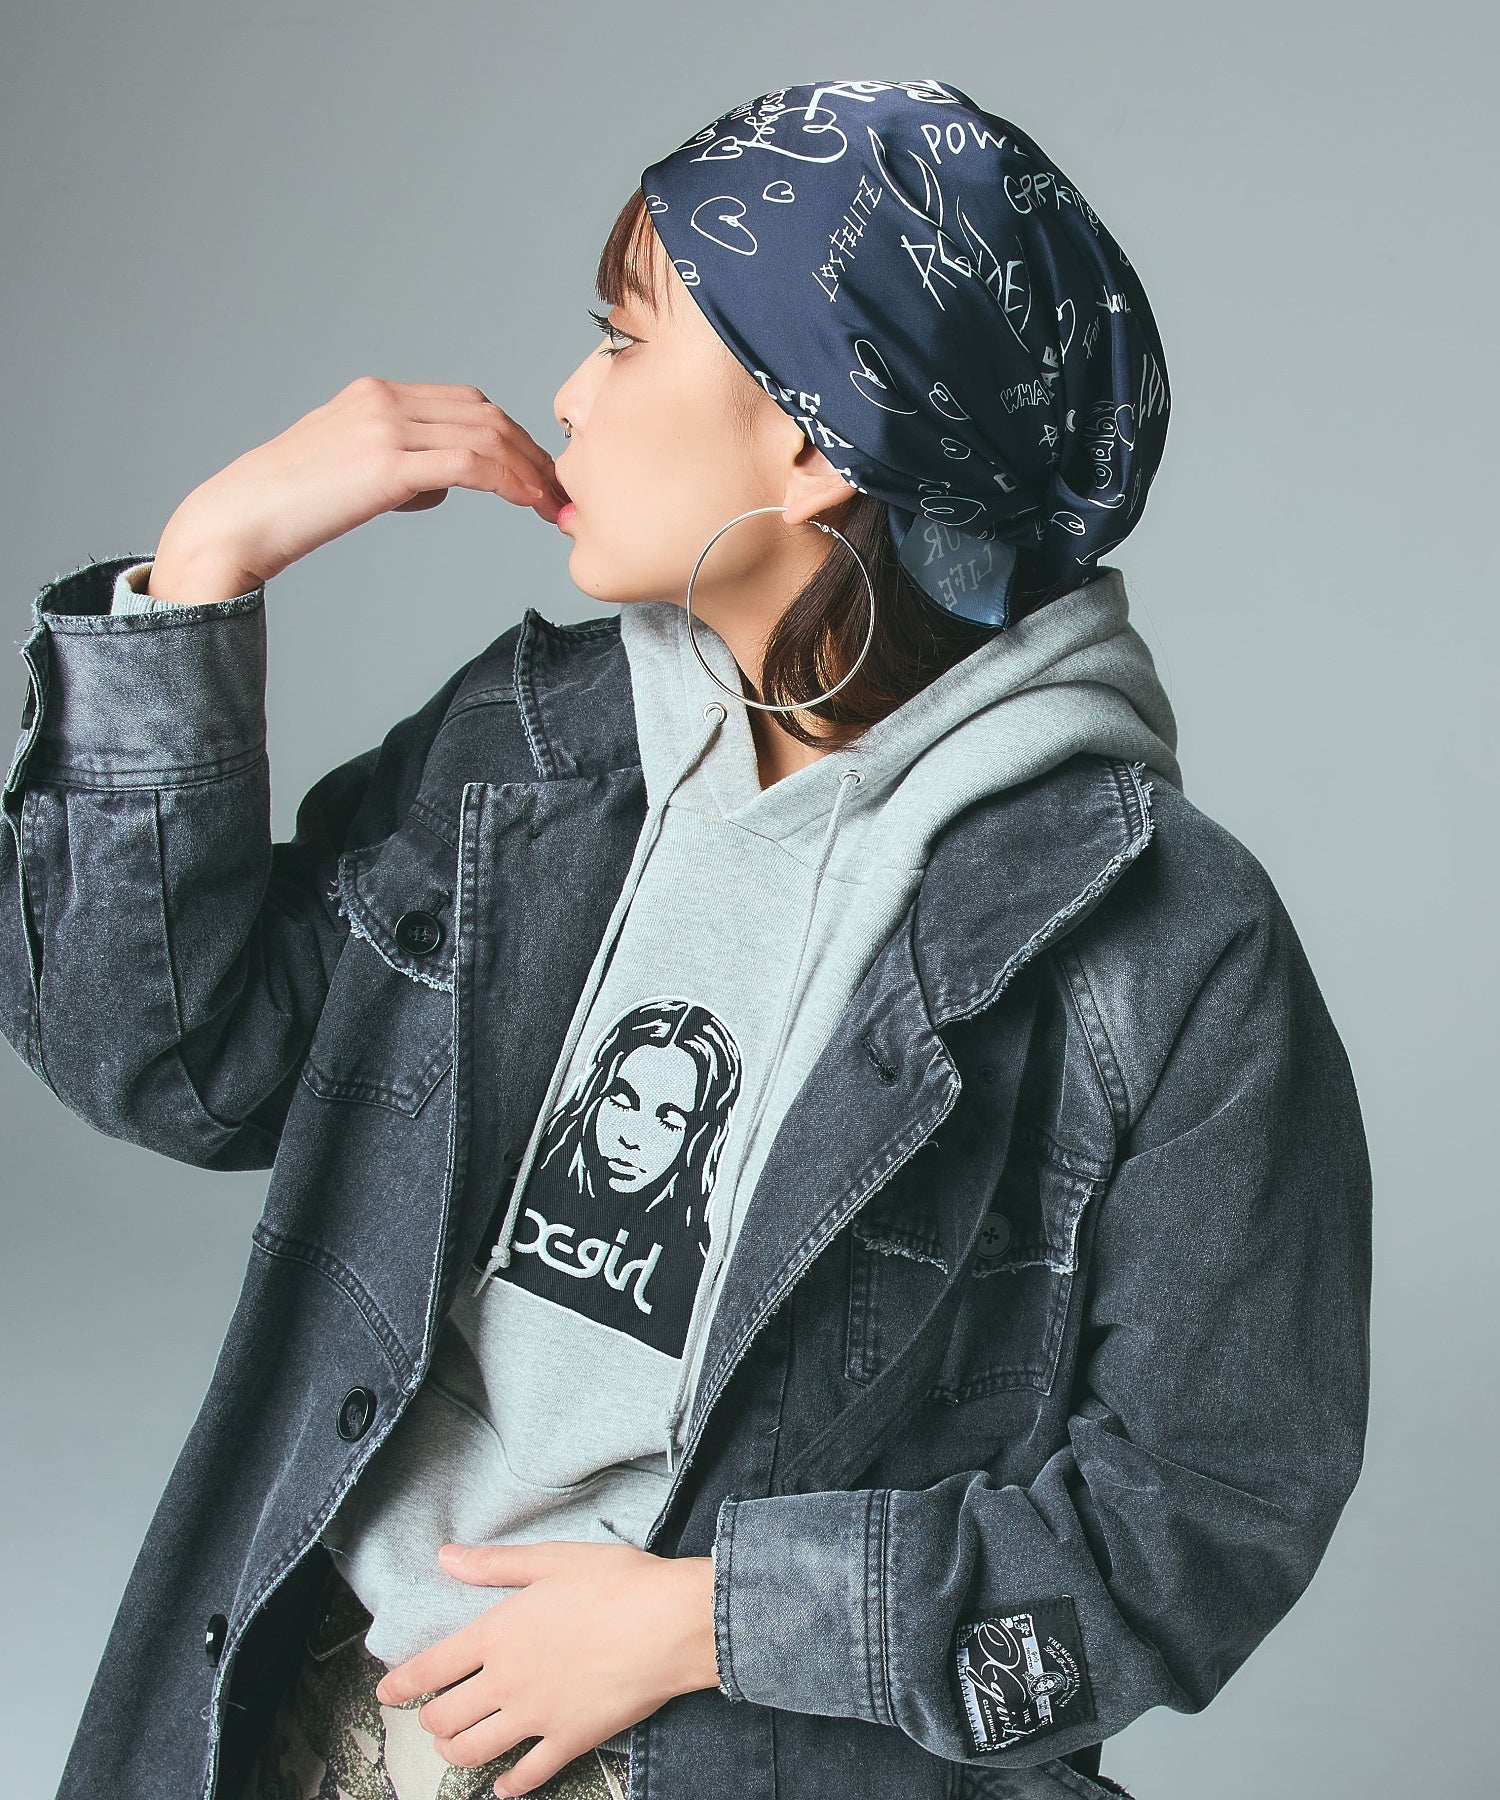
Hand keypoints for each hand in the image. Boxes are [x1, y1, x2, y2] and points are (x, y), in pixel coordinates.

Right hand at [147, 377, 569, 602]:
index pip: (466, 403)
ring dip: (528, 470)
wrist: (239, 520)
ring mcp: (385, 427)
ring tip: (551, 505)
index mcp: (376, 395)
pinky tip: (526, 502)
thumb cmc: (290, 509)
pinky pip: (468, 462)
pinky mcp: (386, 464)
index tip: (536, 473)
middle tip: (559, 491)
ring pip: (484, 435)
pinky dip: (508, 480)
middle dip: (531, 452)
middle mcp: (383, 400)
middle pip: (485, 414)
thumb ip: (399, 471)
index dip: (511, 437)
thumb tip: (439, 485)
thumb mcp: (352, 476)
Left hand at [373, 1539, 718, 1796]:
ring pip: (473, 1751)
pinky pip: (527, 1775)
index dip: (401, 1684)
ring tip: (457, 1748)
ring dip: (457, 1753)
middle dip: (430, 1721)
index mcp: (499, 1633)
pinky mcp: (569, 1741)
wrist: (669, 1623)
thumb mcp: (552, 1559)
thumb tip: (446, 1558)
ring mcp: (536, 1716)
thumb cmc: (616, 1582)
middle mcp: (507, 1680)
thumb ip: (494, 1564)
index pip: (431, 1667)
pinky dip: (509, 1785)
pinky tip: (504, 1785)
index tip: (386, 1692)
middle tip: (432, 1716)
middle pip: (445, 1718)